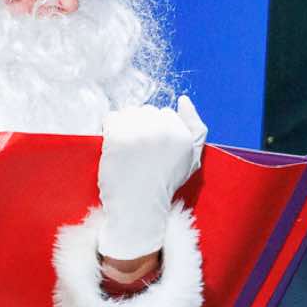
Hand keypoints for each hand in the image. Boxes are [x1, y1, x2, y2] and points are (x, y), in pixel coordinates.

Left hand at [95, 95, 206, 258]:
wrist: (138, 206)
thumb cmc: (163, 184)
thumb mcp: (191, 159)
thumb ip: (196, 129)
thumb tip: (183, 100)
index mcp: (183, 134)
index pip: (165, 114)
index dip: (157, 130)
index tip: (152, 149)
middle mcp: (163, 130)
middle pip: (147, 111)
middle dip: (141, 126)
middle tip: (139, 152)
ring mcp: (139, 132)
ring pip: (129, 112)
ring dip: (125, 126)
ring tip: (127, 149)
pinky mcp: (117, 137)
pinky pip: (111, 118)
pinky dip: (110, 129)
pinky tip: (115, 147)